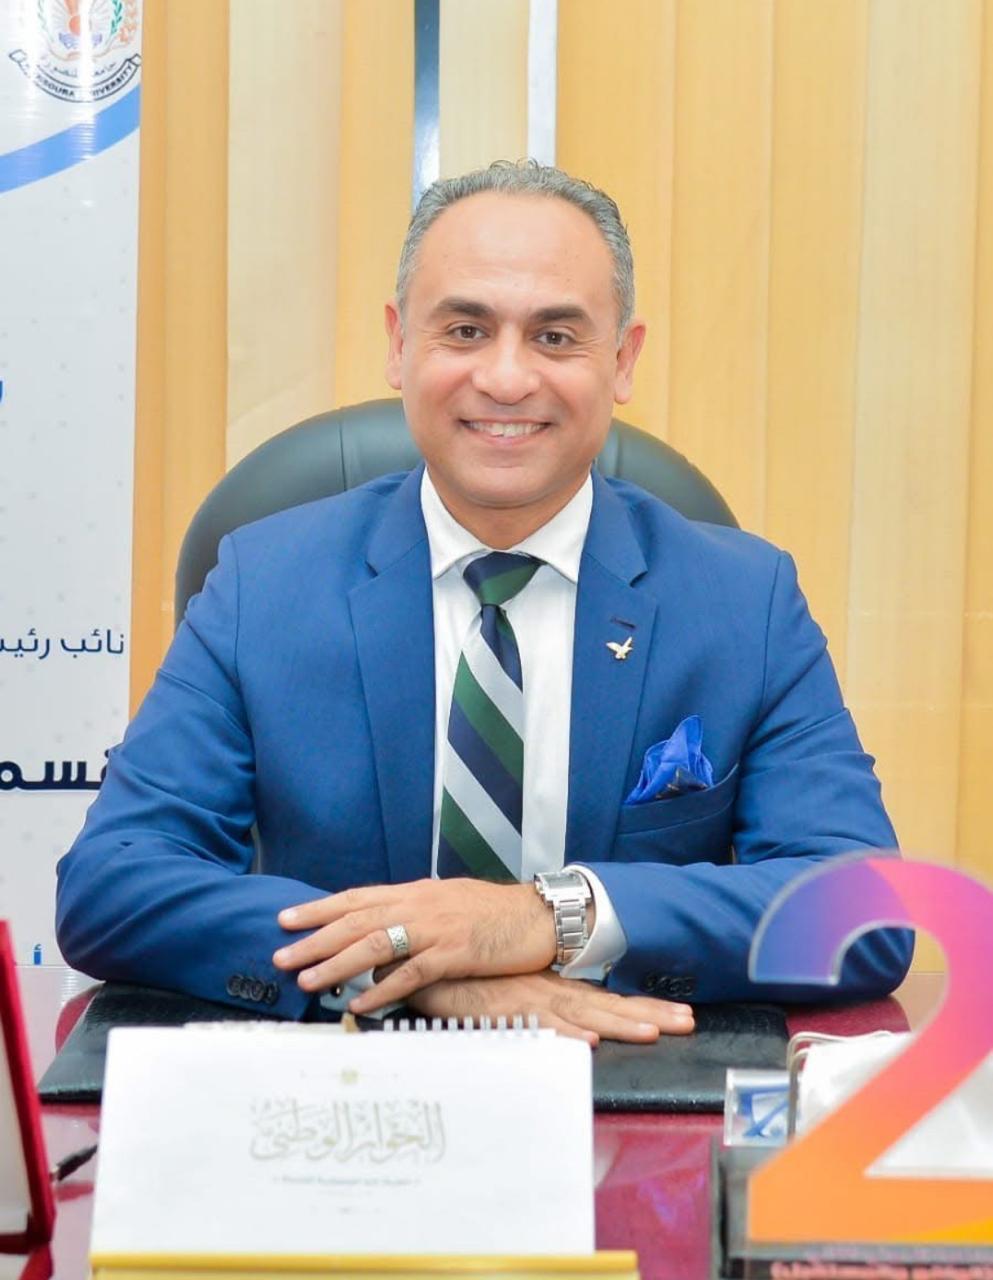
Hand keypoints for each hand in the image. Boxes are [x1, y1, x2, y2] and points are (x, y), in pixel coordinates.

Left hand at [273, 878, 558, 1007]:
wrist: (539, 916)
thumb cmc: (494, 914)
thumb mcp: (448, 904)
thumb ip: (413, 916)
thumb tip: (380, 935)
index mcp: (415, 892)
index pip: (357, 897)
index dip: (319, 908)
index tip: (286, 920)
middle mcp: (419, 905)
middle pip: (356, 919)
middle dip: (314, 938)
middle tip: (280, 956)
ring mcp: (436, 928)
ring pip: (375, 943)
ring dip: (337, 964)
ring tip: (307, 980)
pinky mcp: (455, 952)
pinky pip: (411, 973)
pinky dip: (382, 989)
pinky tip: (361, 1004)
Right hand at [406, 971, 695, 1045]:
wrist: (428, 961)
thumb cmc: (468, 979)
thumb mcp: (511, 990)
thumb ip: (539, 1003)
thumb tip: (571, 1020)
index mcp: (554, 986)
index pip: (607, 998)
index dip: (644, 1006)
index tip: (681, 1014)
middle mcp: (550, 990)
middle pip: (607, 1004)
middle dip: (650, 1013)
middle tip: (689, 1021)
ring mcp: (530, 998)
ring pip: (583, 1013)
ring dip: (618, 1022)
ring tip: (652, 1032)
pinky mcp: (505, 1010)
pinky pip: (540, 1024)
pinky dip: (564, 1032)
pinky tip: (587, 1041)